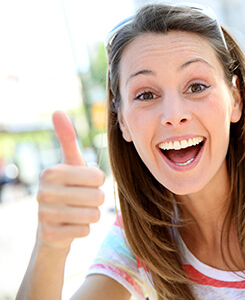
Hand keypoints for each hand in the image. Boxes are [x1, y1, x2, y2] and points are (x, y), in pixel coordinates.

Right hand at [36, 111, 104, 248]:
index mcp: (51, 172)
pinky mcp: (50, 236)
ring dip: (91, 216)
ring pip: (92, 215)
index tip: (84, 184)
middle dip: (96, 201)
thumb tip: (58, 111)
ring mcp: (44, 216)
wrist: (52, 228)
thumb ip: (67, 139)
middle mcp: (43, 192)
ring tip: (78, 212)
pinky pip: (85, 231)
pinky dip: (84, 230)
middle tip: (82, 201)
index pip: (98, 177)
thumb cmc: (68, 189)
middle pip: (97, 197)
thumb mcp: (70, 164)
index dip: (98, 183)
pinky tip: (71, 227)